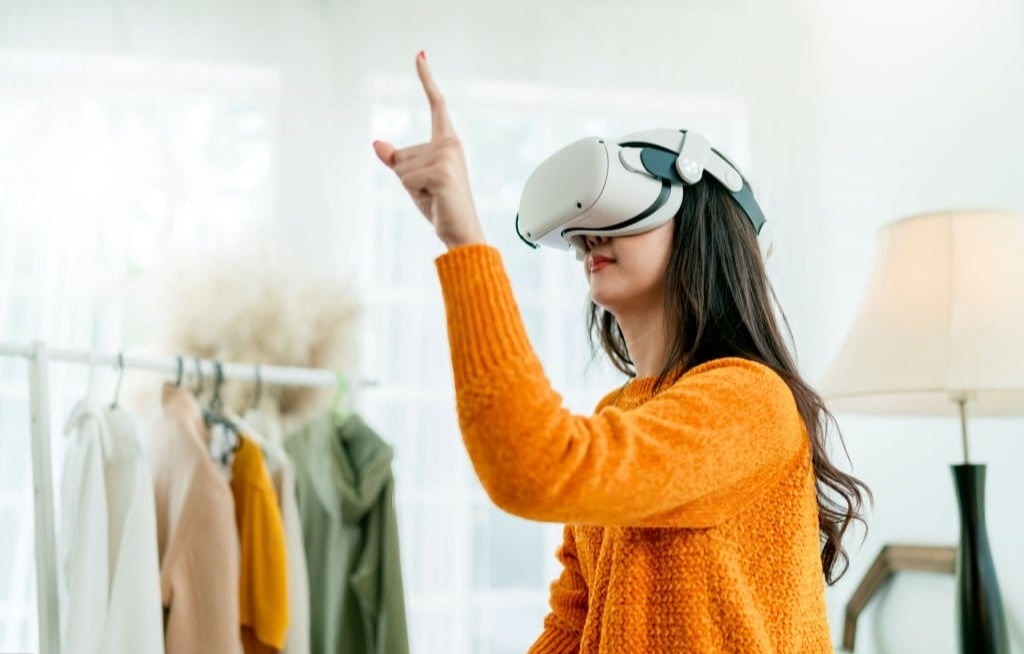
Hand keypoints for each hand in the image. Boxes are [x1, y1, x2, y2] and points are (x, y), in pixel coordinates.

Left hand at [373, 52, 485, 249]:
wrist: (461, 232)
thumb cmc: (440, 206)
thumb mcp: (413, 180)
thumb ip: (396, 161)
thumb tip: (377, 144)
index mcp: (448, 141)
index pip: (437, 104)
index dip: (426, 79)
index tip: (420, 54)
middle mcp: (450, 143)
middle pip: (400, 154)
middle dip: (406, 177)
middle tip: (431, 192)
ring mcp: (447, 155)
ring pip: (400, 167)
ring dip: (409, 187)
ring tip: (433, 196)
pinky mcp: (441, 170)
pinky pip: (404, 177)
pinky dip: (413, 193)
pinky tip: (434, 198)